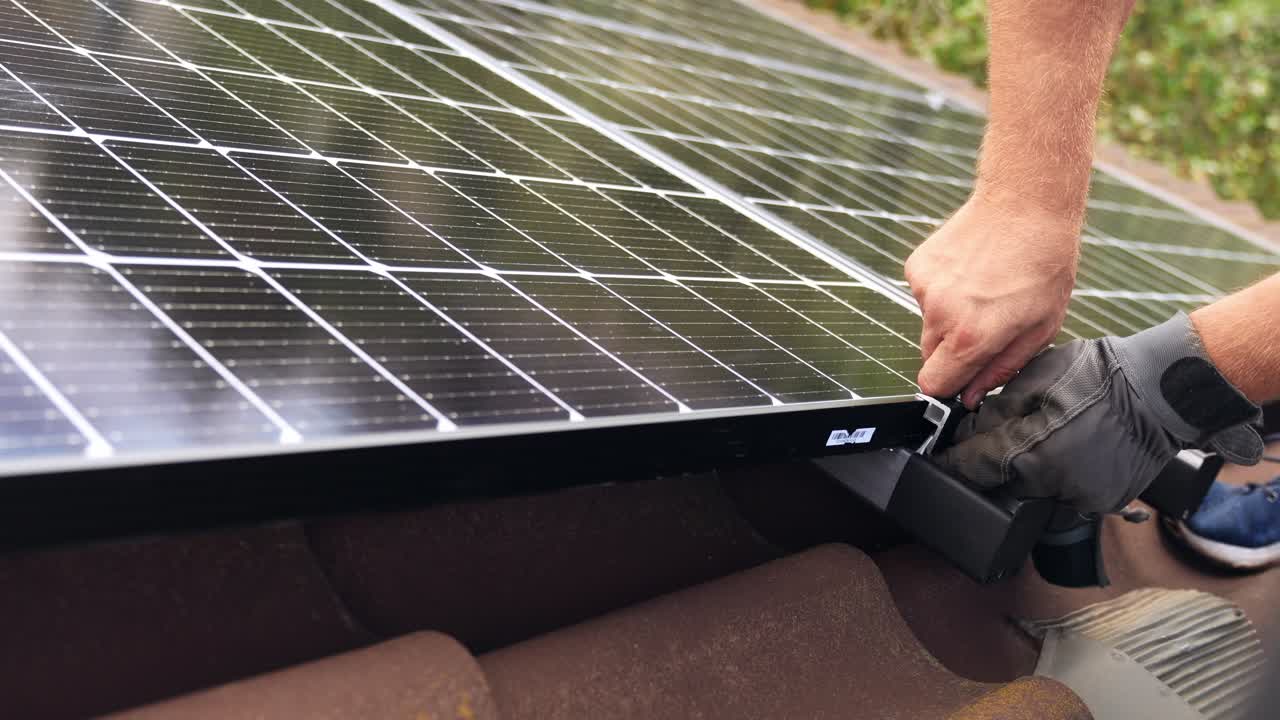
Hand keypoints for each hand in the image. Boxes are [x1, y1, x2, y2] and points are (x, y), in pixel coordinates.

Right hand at [904, 193, 1078, 407]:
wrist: (1026, 204)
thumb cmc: (1044, 265)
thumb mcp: (1040, 328)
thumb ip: (1001, 368)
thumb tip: (970, 395)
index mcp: (972, 337)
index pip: (934, 385)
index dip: (949, 387)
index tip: (963, 380)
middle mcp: (940, 315)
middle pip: (929, 357)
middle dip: (953, 352)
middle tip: (986, 326)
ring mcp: (924, 288)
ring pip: (927, 325)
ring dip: (948, 320)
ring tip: (982, 292)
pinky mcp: (916, 266)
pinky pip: (923, 296)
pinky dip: (941, 292)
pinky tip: (969, 272)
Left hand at [937, 314, 1262, 513]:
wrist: (1162, 392)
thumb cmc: (1100, 376)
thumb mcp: (1034, 379)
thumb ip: (995, 410)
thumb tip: (968, 430)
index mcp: (1027, 455)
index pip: (971, 468)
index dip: (952, 460)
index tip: (940, 459)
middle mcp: (1051, 486)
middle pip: (1003, 481)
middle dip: (997, 461)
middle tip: (1010, 431)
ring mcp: (1079, 499)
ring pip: (1035, 489)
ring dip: (1031, 469)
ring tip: (1051, 434)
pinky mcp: (1102, 502)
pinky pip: (1068, 492)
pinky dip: (1063, 475)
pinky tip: (1075, 447)